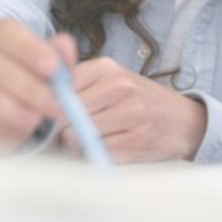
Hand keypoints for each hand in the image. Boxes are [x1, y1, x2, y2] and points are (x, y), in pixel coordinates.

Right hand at [0, 19, 76, 151]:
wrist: (16, 120)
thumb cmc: (35, 87)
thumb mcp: (53, 74)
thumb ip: (60, 58)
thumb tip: (65, 46)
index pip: (6, 31)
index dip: (29, 48)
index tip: (52, 68)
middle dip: (26, 85)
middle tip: (55, 105)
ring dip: (1, 105)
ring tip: (32, 121)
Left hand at [57, 57, 207, 162]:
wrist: (184, 121)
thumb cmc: (139, 100)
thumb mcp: (112, 80)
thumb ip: (77, 83)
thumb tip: (38, 98)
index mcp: (107, 68)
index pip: (59, 87)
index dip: (50, 105)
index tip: (53, 113)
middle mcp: (120, 86)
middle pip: (64, 114)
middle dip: (62, 127)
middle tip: (72, 130)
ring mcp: (130, 114)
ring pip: (77, 136)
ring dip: (77, 144)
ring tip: (94, 137)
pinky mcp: (136, 140)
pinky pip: (96, 152)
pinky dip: (96, 153)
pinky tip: (109, 145)